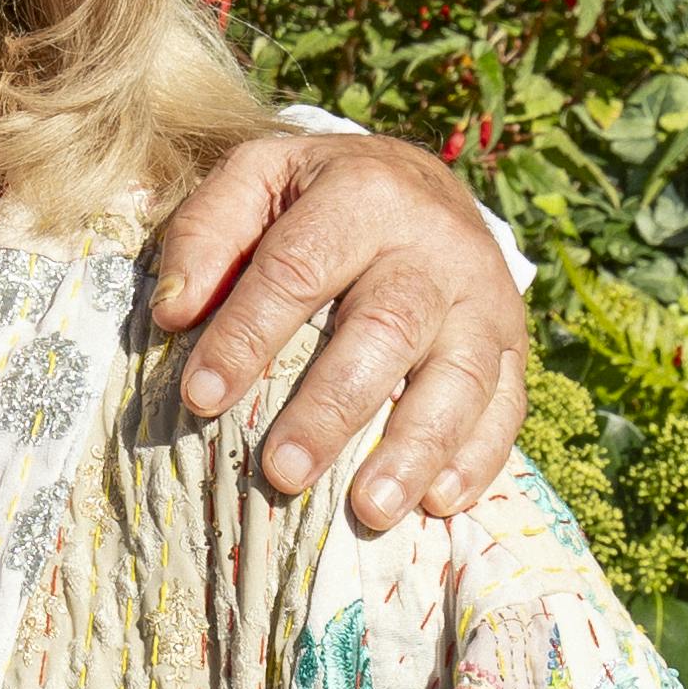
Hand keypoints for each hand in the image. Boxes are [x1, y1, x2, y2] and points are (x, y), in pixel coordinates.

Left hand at [148, 129, 529, 534]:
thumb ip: (207, 233)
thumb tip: (173, 312)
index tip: (200, 397)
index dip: (247, 335)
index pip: (297, 268)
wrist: (419, 183)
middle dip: (331, 407)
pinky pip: (507, 402)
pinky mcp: (514, 340)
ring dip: (416, 448)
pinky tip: (439, 504)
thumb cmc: (317, 196)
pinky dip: (478, 457)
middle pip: (386, 329)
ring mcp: (484, 295)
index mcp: (362, 193)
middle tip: (281, 472)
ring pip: (460, 375)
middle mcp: (434, 243)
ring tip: (369, 510)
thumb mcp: (256, 178)